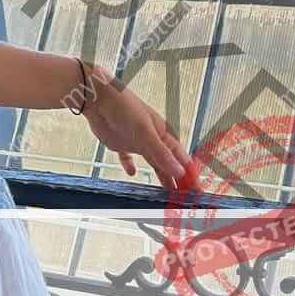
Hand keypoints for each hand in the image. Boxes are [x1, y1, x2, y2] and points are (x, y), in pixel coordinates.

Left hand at [82, 68, 192, 188]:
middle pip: (169, 163)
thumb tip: (179, 171)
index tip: (197, 192)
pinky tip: (131, 173)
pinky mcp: (119, 142)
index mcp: (162, 133)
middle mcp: (151, 138)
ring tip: (167, 193)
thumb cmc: (122, 106)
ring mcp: (136, 140)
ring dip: (160, 176)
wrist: (96, 97)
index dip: (190, 175)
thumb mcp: (144, 131)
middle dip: (178, 180)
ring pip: (153, 162)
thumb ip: (160, 153)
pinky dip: (129, 165)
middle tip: (186, 198)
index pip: (181, 158)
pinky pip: (127, 157)